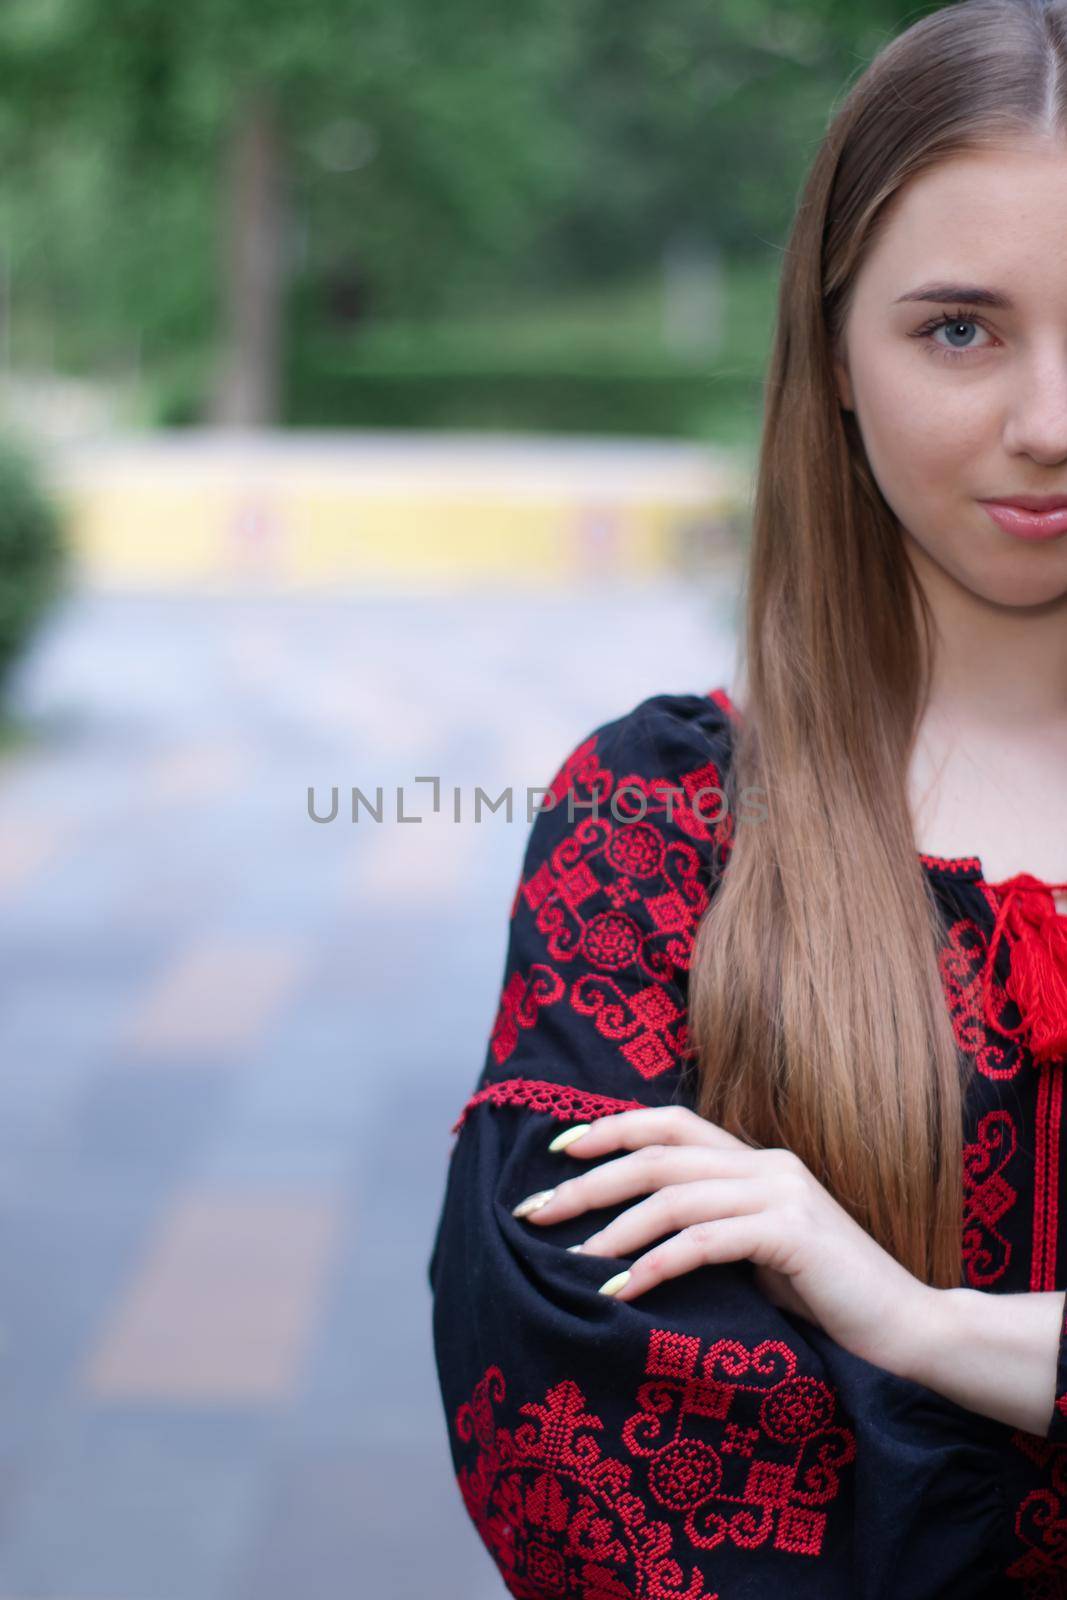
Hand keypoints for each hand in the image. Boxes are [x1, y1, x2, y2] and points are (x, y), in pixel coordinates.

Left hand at [511, 1104, 935, 1375]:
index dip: (611, 1128)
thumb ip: (713, 1227)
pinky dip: (656, 1263)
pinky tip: (622, 1290)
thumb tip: (631, 1234)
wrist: (907, 1330)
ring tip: (572, 1262)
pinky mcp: (792, 1233)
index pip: (670, 1124)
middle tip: (537, 1212)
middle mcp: (767, 1164)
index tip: (556, 1151)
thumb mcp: (758, 1251)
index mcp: (757, 1160)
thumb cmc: (827, 1299)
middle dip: (589, 1181)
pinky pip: (704, 1240)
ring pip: (673, 1194)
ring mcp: (782, 1194)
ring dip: (614, 1228)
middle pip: (657, 1155)